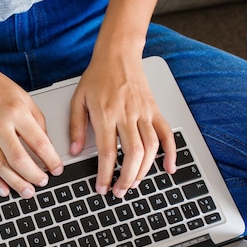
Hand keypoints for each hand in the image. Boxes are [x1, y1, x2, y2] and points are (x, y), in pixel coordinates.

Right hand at [0, 63, 63, 198]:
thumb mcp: (23, 97)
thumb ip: (37, 121)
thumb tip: (46, 145)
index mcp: (16, 111)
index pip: (38, 142)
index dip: (50, 159)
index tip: (57, 169)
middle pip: (19, 158)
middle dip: (34, 175)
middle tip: (43, 183)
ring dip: (15, 182)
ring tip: (27, 192)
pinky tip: (2, 188)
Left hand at [69, 52, 176, 198]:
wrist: (118, 54)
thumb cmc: (97, 76)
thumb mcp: (78, 100)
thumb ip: (76, 127)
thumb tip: (75, 152)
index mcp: (106, 114)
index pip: (107, 151)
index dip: (105, 174)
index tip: (102, 188)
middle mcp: (127, 115)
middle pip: (132, 153)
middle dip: (127, 177)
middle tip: (120, 192)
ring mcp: (144, 113)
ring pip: (150, 147)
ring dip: (144, 170)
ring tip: (134, 183)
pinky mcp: (155, 110)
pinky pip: (167, 133)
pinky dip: (171, 152)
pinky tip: (168, 168)